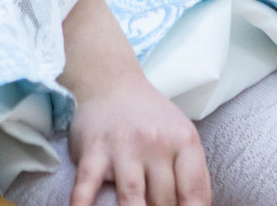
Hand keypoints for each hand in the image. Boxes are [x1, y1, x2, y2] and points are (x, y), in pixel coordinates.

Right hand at [64, 71, 207, 205]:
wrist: (111, 82)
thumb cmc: (150, 117)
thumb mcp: (181, 135)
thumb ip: (192, 174)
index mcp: (183, 140)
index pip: (193, 193)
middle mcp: (155, 143)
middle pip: (163, 201)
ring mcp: (123, 147)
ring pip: (132, 200)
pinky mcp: (93, 151)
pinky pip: (87, 185)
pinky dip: (83, 203)